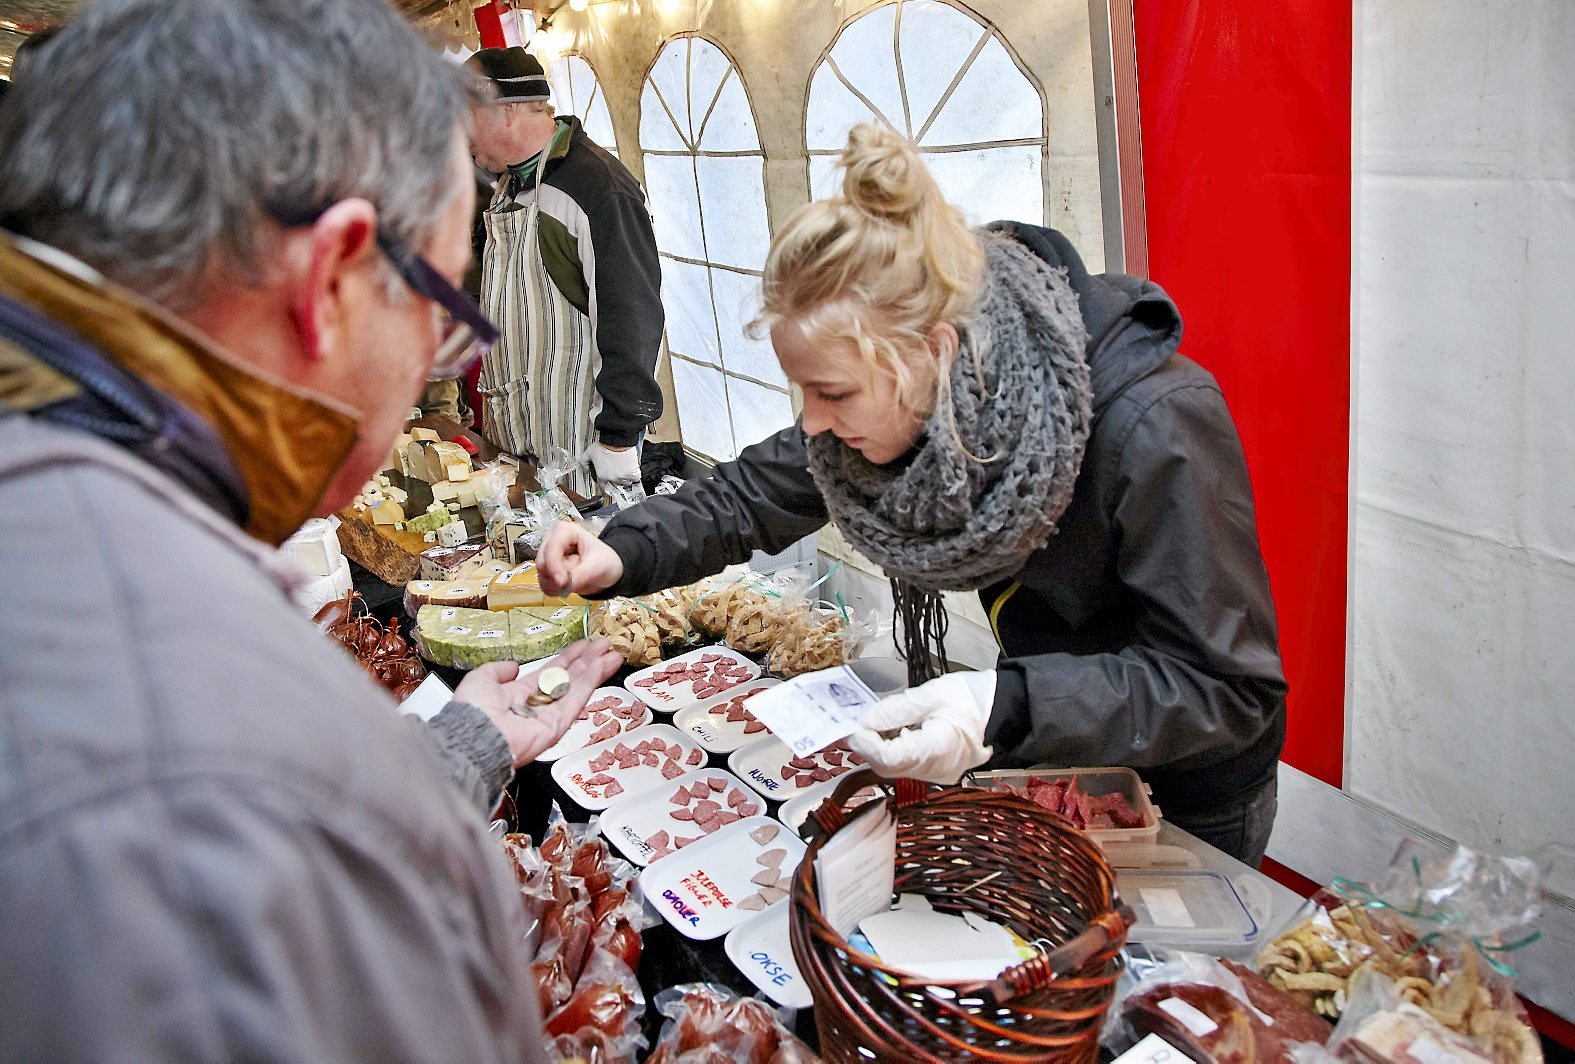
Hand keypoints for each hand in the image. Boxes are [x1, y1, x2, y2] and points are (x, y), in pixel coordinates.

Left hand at [454, 639, 621, 765]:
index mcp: (518, 695)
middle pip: (568, 679)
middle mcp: (536, 706)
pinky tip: (601, 666)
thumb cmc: (473, 711)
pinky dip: (590, 682)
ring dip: (595, 670)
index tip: (582, 646)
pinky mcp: (558, 725)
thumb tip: (512, 666)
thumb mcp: (481, 678)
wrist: (475, 735)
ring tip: (611, 653)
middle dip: (587, 661)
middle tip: (604, 646)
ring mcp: (549, 716)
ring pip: (576, 688)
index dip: (567, 659)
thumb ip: (498, 669)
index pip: (549, 674)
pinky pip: (576, 699)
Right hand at [538, 521, 623, 596]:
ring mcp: (547, 556)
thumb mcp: (598, 566)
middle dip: (559, 576)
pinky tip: (570, 586)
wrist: (607, 571)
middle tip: (578, 579)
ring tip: (578, 578)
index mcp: (564, 531)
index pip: (551, 548)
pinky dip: (556, 590)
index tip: (563, 582)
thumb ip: (580, 575)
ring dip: (559, 584)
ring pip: (542, 575)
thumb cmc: (605, 561)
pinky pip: (544, 584)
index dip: (554, 566)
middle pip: (542, 563)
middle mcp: (551, 541)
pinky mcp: (547, 570)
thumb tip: (564, 585)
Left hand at [584, 440, 640, 485]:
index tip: (608, 481)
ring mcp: (623, 477)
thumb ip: (584, 463)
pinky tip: (632, 470)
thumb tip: (585, 470)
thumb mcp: (588, 453)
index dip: (606, 483)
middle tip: (617, 471)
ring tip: (625, 470)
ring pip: (626, 483)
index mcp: (602, 476)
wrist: (617, 440)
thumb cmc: (605, 446)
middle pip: (616, 485)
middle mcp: (613, 478)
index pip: (603, 487)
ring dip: (625, 478)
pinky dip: (634, 475)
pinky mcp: (632, 473)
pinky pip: (635, 478)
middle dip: (616, 479)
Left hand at [843, 671, 996, 784]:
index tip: (850, 727)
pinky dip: (894, 750)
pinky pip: (907, 766)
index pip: (889, 758)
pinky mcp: (938, 773)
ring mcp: (938, 775)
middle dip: (867, 745)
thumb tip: (863, 721)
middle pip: (888, 767)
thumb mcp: (930, 695)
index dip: (865, 743)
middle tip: (854, 723)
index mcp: (938, 749)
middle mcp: (937, 770)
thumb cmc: (972, 700)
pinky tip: (892, 732)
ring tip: (874, 724)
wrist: (1002, 711)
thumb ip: (894, 710)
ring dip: (879, 747)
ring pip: (895, 769)